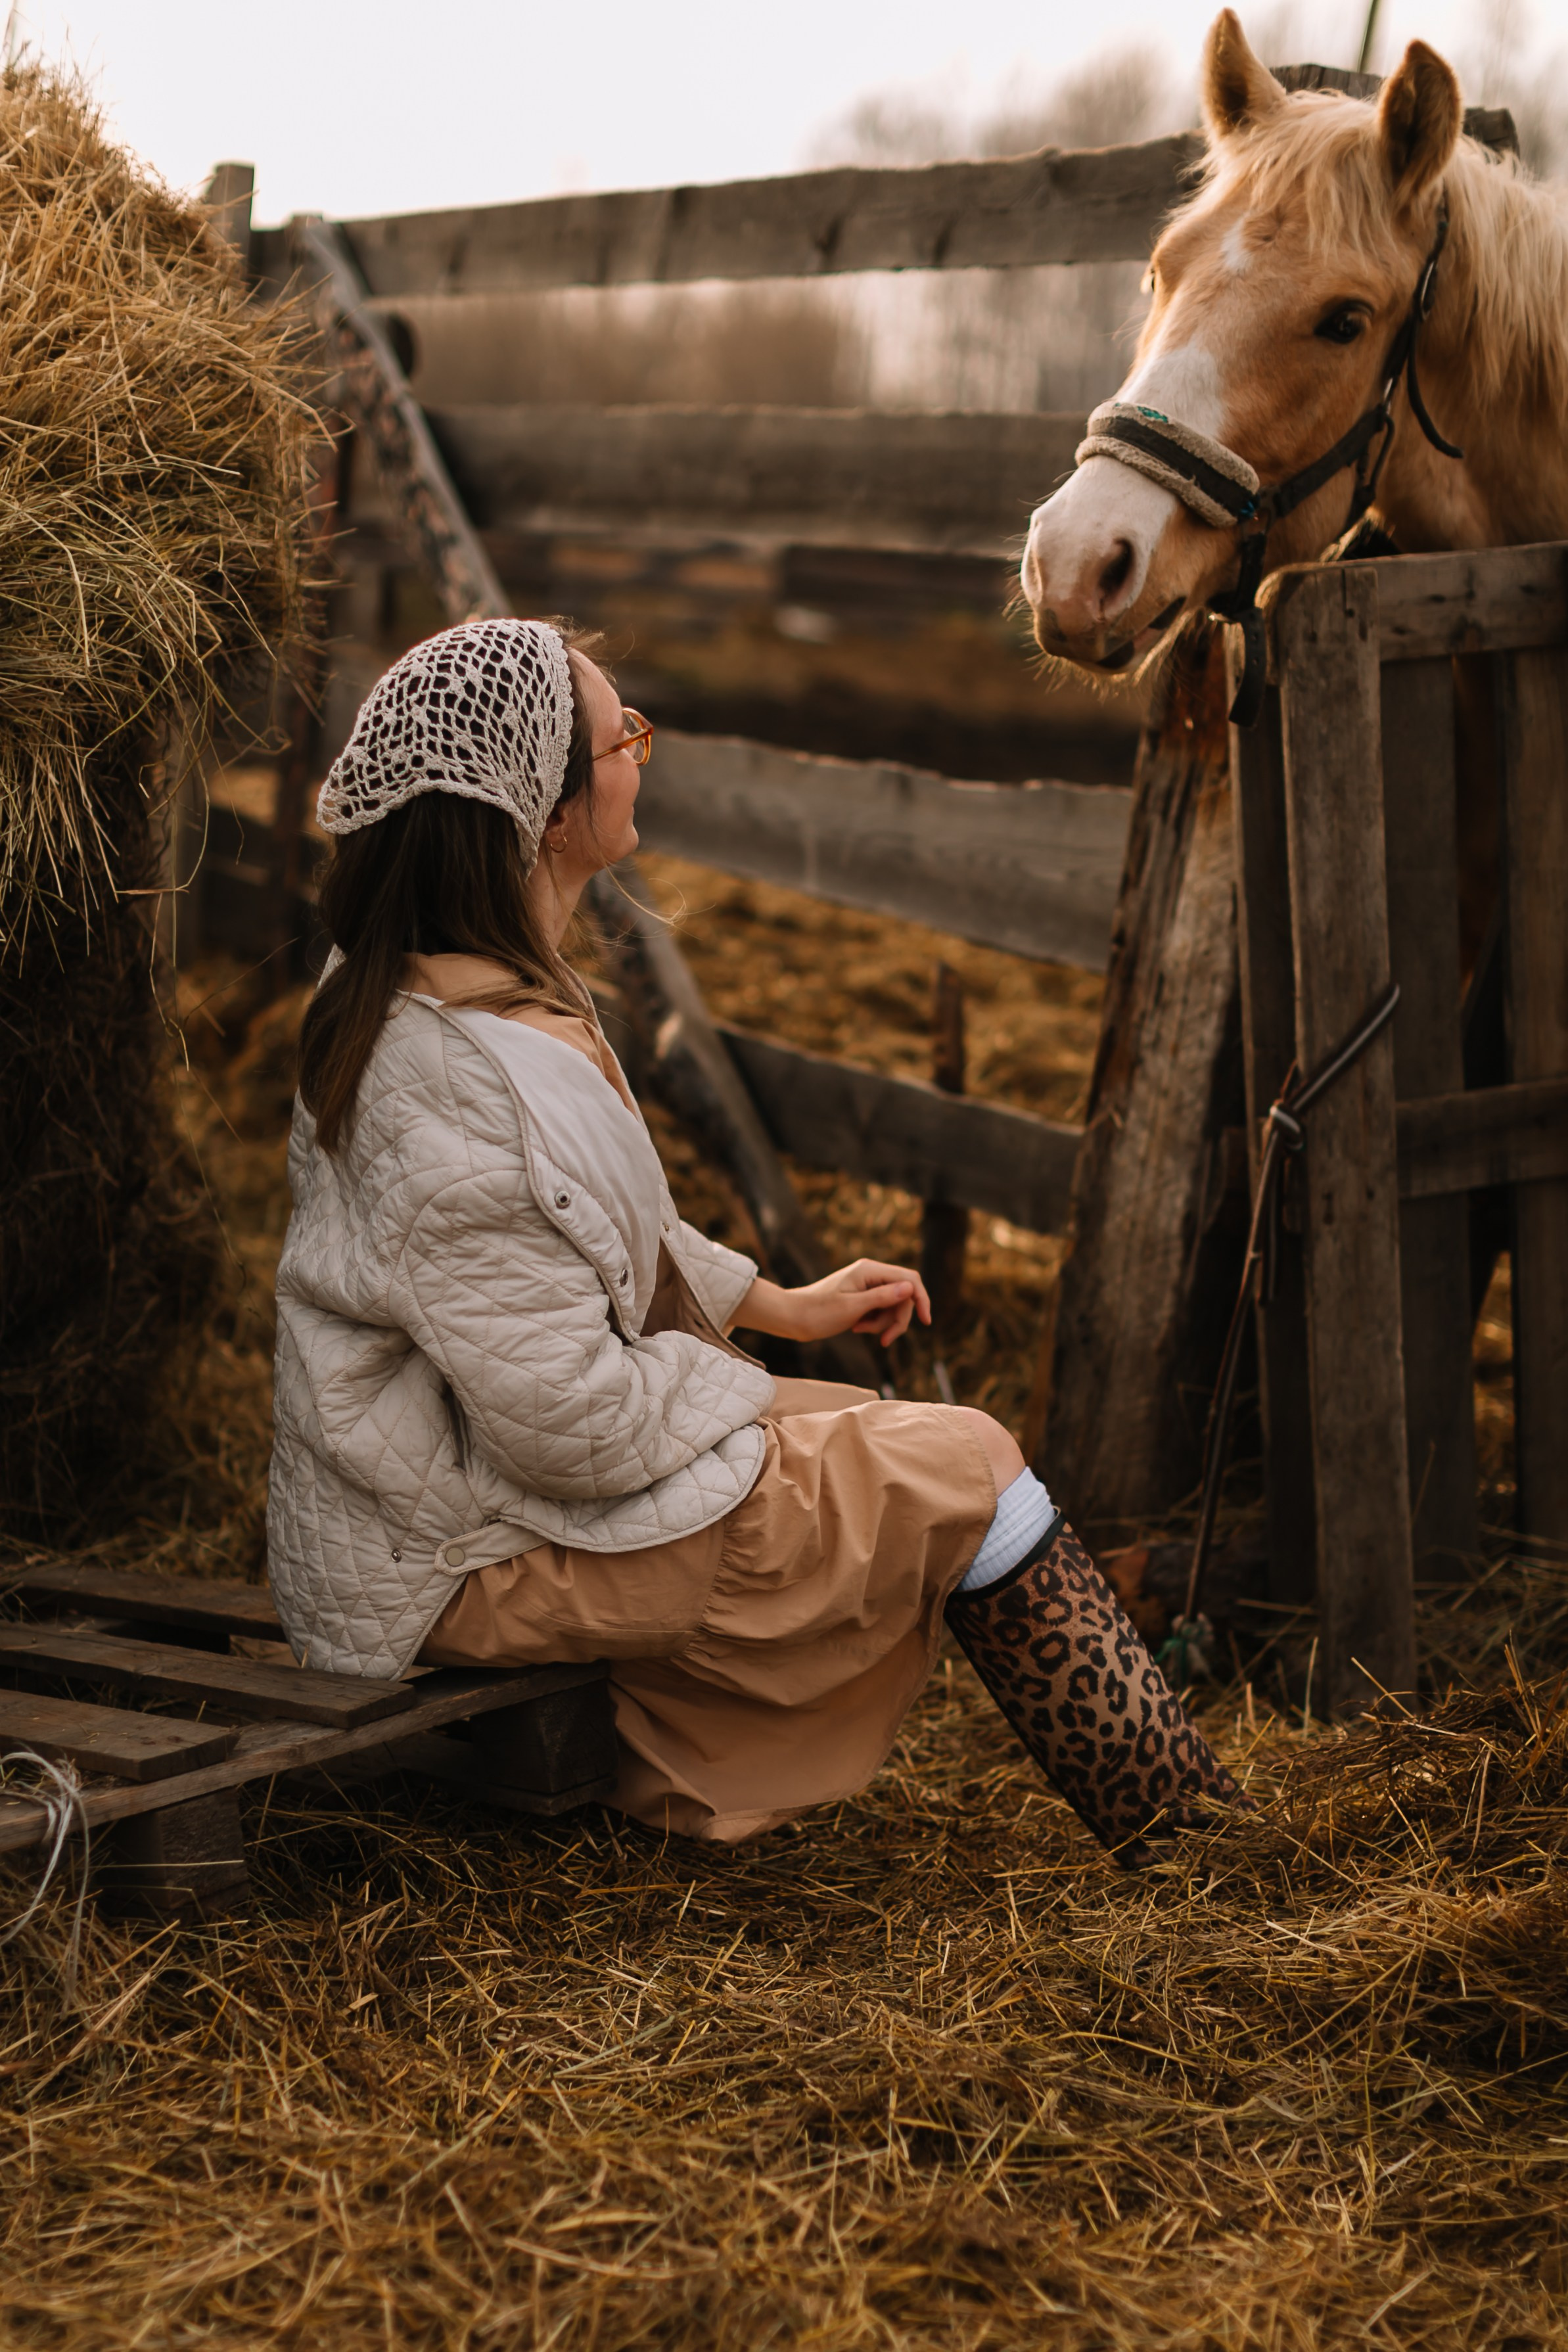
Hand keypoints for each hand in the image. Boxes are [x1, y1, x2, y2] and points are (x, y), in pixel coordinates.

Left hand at [736, 1260, 930, 1349]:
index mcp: (869, 1270)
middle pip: (903, 1296)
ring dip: (883, 1323)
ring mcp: (867, 1285)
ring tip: (860, 1331)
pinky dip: (874, 1323)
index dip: (921, 1299)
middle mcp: (871, 1273)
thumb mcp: (853, 1308)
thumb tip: (910, 1288)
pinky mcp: (862, 1297)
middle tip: (883, 1341)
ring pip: (892, 1306)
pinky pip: (880, 1310)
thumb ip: (883, 1297)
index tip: (926, 1322)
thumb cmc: (818, 1312)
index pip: (909, 1279)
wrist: (793, 1317)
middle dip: (897, 1320)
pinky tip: (857, 1328)